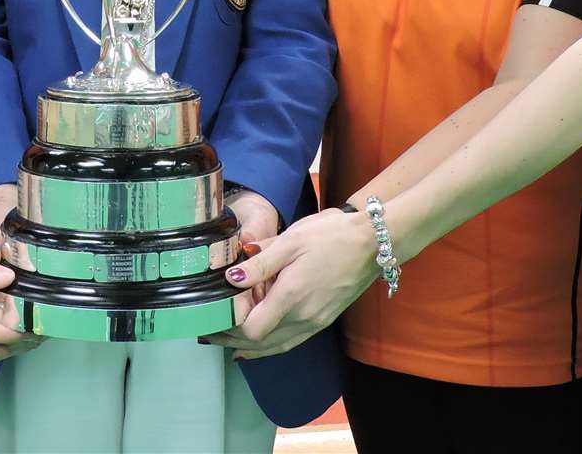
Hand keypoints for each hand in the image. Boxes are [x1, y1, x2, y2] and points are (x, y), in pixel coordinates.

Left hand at [205, 205, 377, 359]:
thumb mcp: (290, 241)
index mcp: (292, 296)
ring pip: (275, 347)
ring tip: (226, 341)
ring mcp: (316, 322)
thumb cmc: (331, 235)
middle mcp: (304, 317)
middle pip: (260, 344)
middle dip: (231, 341)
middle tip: (208, 334)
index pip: (252, 330)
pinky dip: (270, 345)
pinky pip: (290, 341)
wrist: (373, 242)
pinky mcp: (323, 320)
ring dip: (248, 347)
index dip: (229, 327)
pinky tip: (259, 343)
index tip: (213, 315)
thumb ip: (259, 263)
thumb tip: (230, 279)